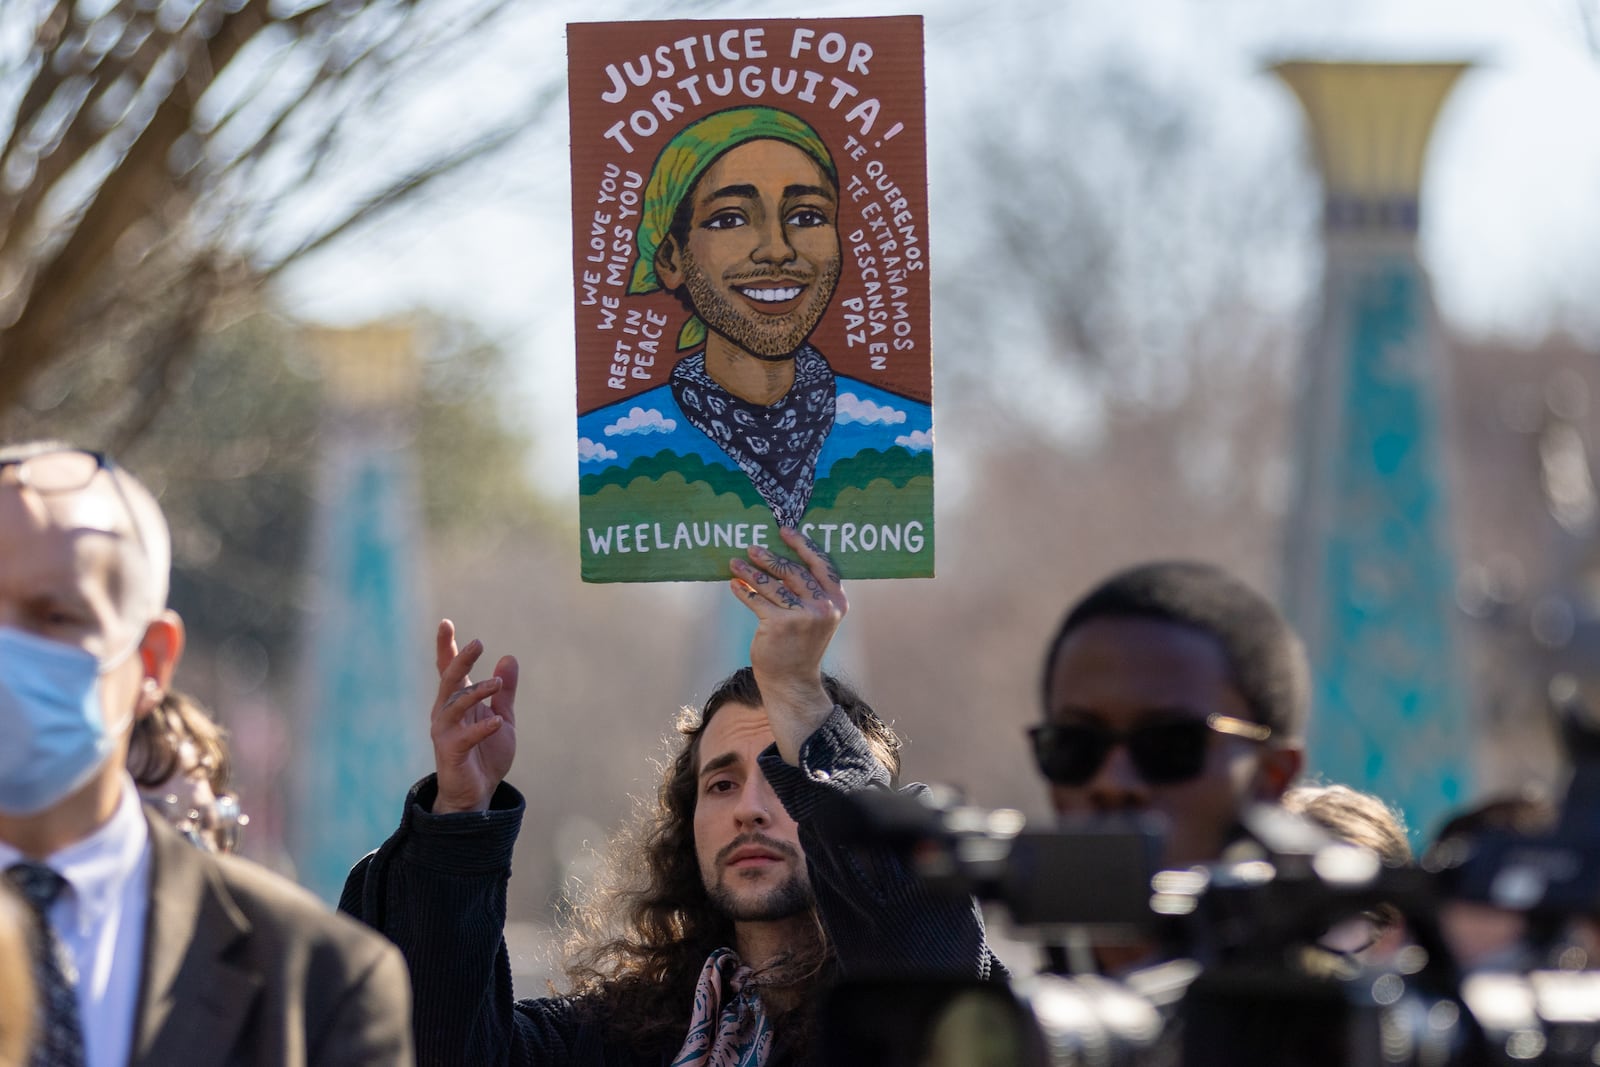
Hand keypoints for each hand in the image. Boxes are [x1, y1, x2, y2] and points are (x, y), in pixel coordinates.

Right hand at [429, 619, 518, 813]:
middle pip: (449, 680)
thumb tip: (509, 658)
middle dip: (460, 660)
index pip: (449, 670)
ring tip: (497, 684)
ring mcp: (446, 732)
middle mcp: (446, 713)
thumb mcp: (503, 718)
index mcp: (458, 702)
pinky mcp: (450, 752)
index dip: (446, 647)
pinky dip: (481, 727)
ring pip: (454, 703)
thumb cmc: (486, 754)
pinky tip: (497, 721)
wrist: (478, 794)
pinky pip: (464, 736)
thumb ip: (506, 692)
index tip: (446, 623)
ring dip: (476, 691)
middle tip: (478, 643)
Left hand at [729, 528, 844, 761]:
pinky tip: (734, 584)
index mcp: (837, 600)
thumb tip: (781, 557)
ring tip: (735, 563)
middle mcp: (823, 607)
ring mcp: (802, 616)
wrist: (792, 681)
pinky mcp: (779, 625)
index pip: (821, 563)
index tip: (783, 531)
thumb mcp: (816, 616)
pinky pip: (757, 601)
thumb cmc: (801, 645)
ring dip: (751, 572)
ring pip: (772, 585)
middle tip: (752, 548)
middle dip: (770, 558)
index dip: (801, 544)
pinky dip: (743, 591)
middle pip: (794, 571)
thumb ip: (810, 591)